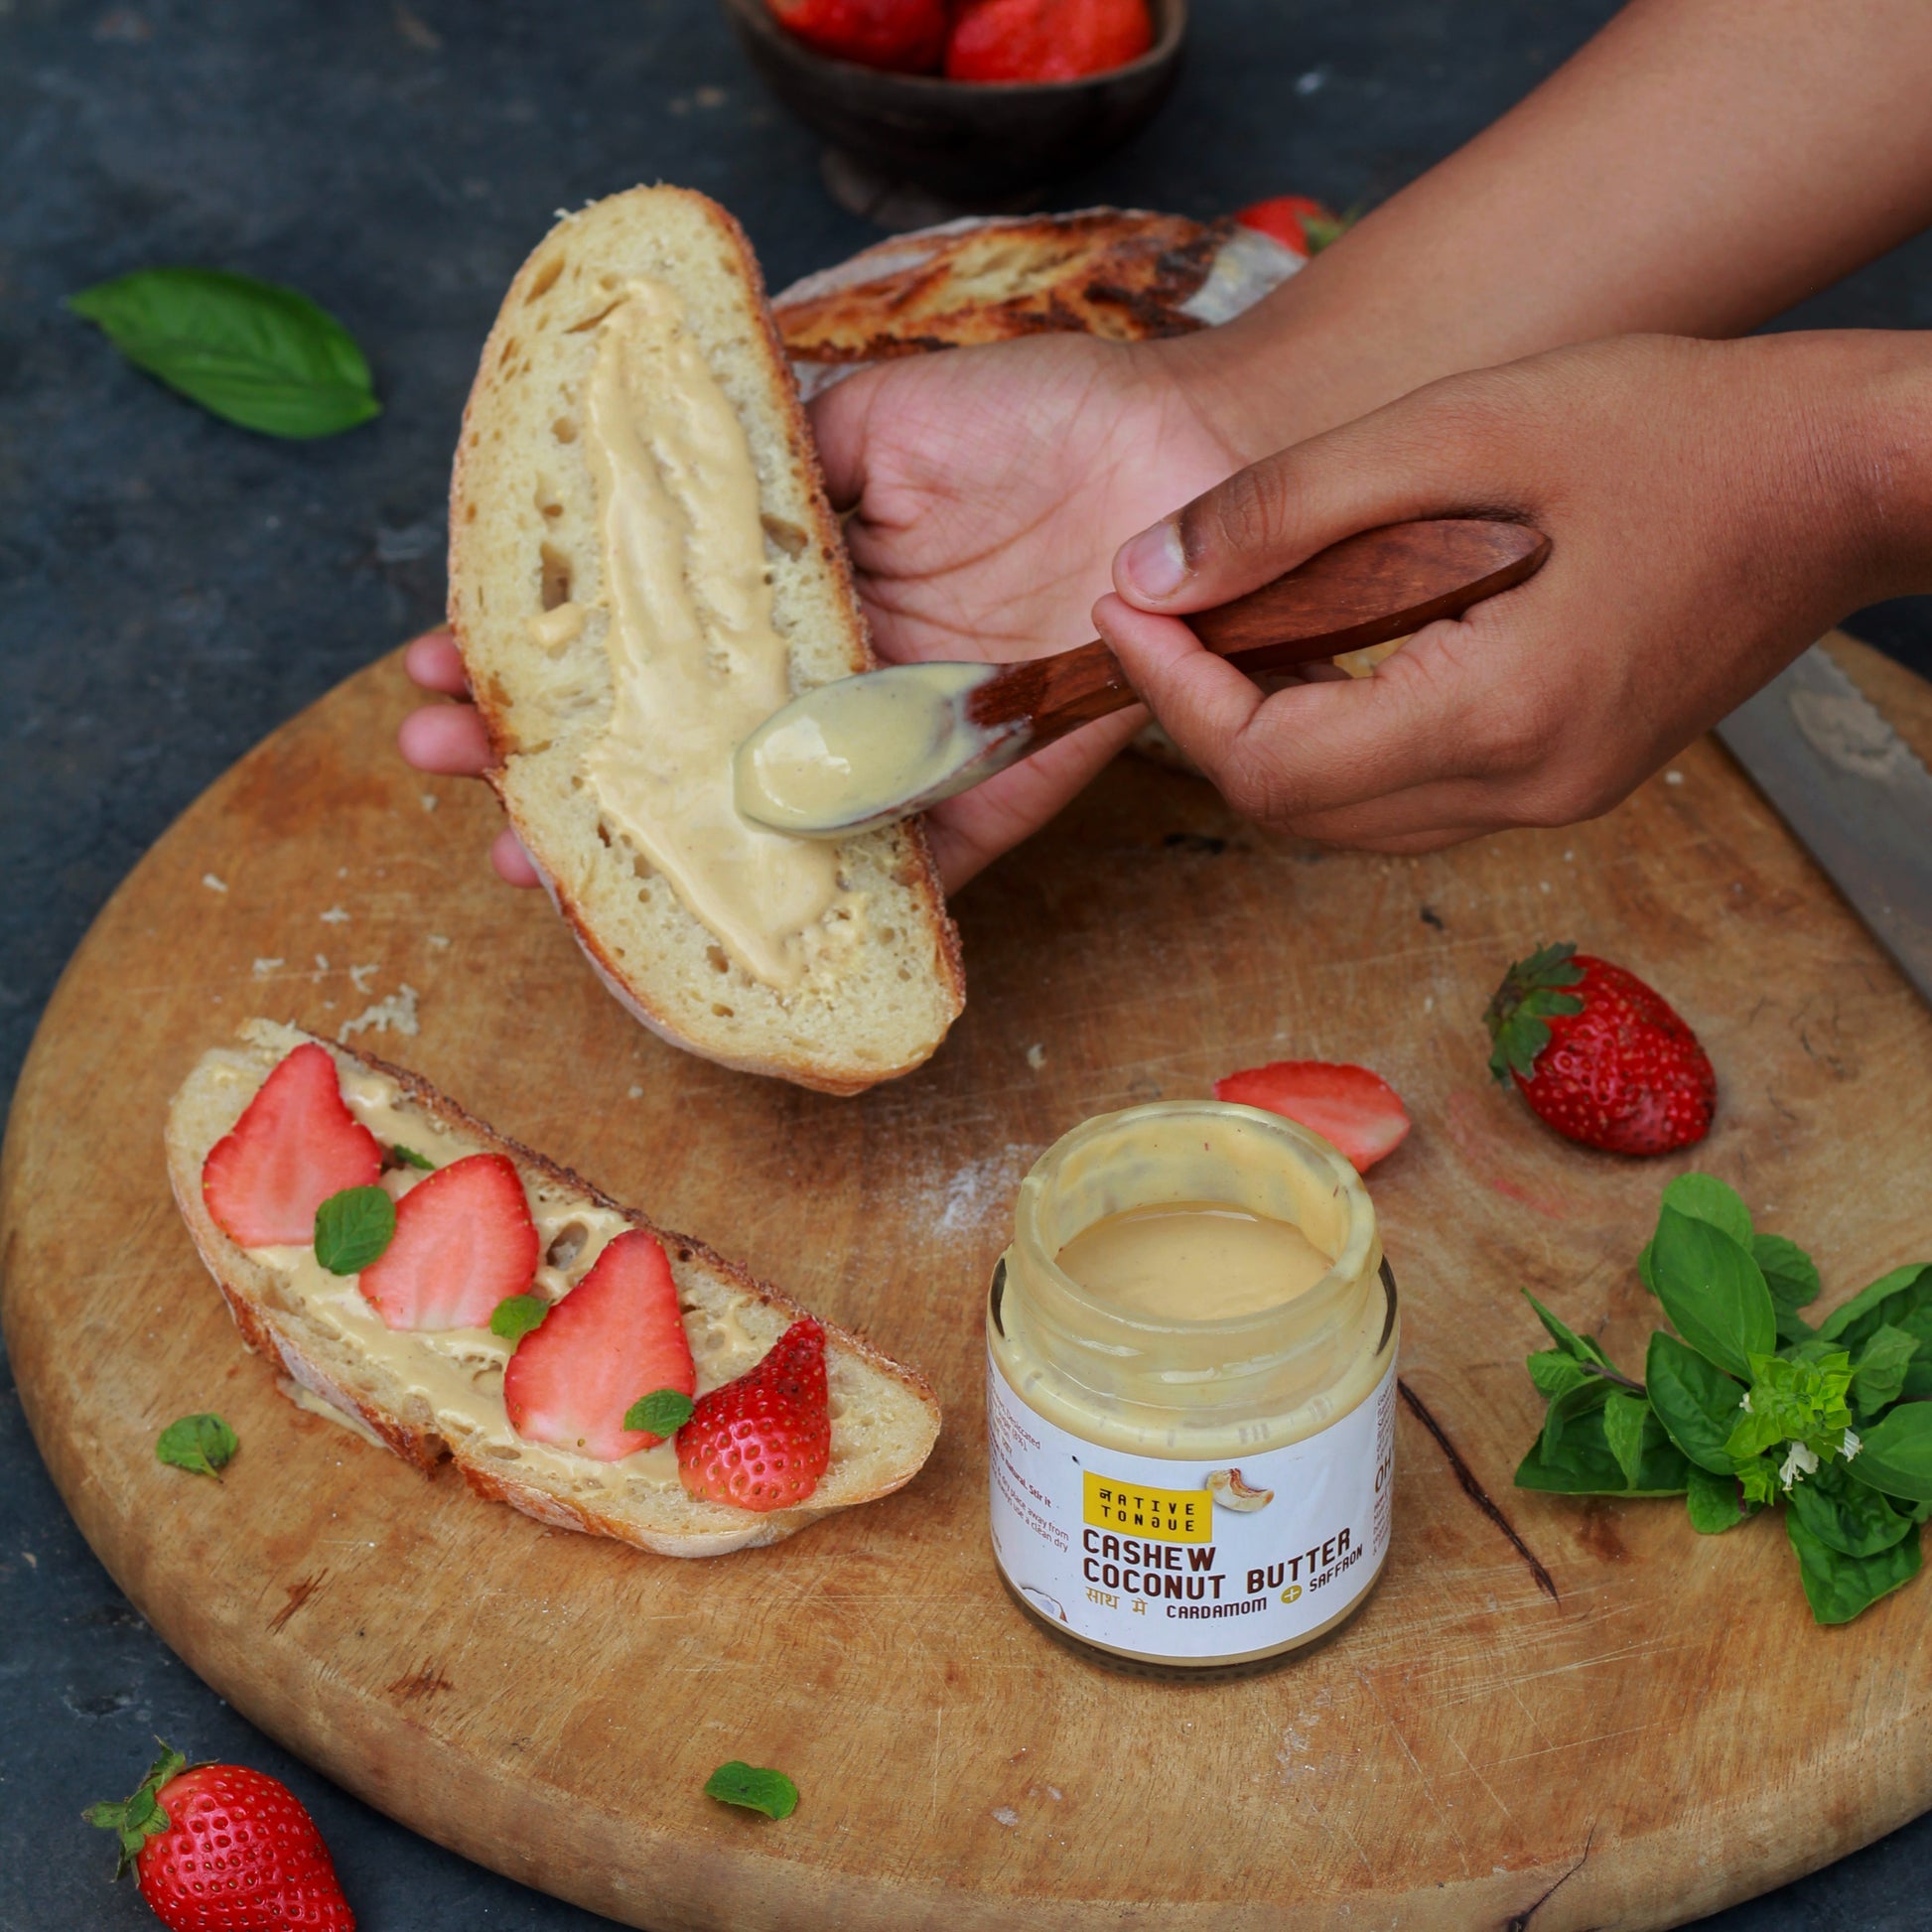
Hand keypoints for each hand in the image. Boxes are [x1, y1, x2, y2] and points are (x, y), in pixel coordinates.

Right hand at [396, 331, 1240, 890]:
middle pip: (671, 739)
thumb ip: (779, 447)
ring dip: (638, 849)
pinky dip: (812, 914)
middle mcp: (826, 678)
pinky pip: (891, 878)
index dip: (545, 651)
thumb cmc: (1044, 420)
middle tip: (440, 763)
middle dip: (549, 755)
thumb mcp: (886, 412)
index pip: (645, 635)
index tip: (441, 660)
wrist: (1189, 472)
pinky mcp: (973, 805)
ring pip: (747, 822)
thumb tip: (660, 453)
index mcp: (797, 589)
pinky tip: (711, 935)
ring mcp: (890, 750)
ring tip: (521, 857)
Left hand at [1097, 331, 1931, 851]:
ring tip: (1232, 623)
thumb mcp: (1470, 428)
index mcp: (1502, 717)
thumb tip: (1149, 570)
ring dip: (1265, 735)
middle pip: (1294, 812)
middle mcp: (1524, 792)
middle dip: (1204, 719)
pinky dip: (1336, 737)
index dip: (1171, 694)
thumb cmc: (1684, 428)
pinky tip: (1323, 647)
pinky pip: (1407, 797)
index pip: (1269, 767)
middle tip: (1164, 612)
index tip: (1123, 605)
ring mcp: (1551, 802)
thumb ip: (1295, 504)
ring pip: (1344, 820)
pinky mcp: (1565, 782)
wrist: (1848, 479)